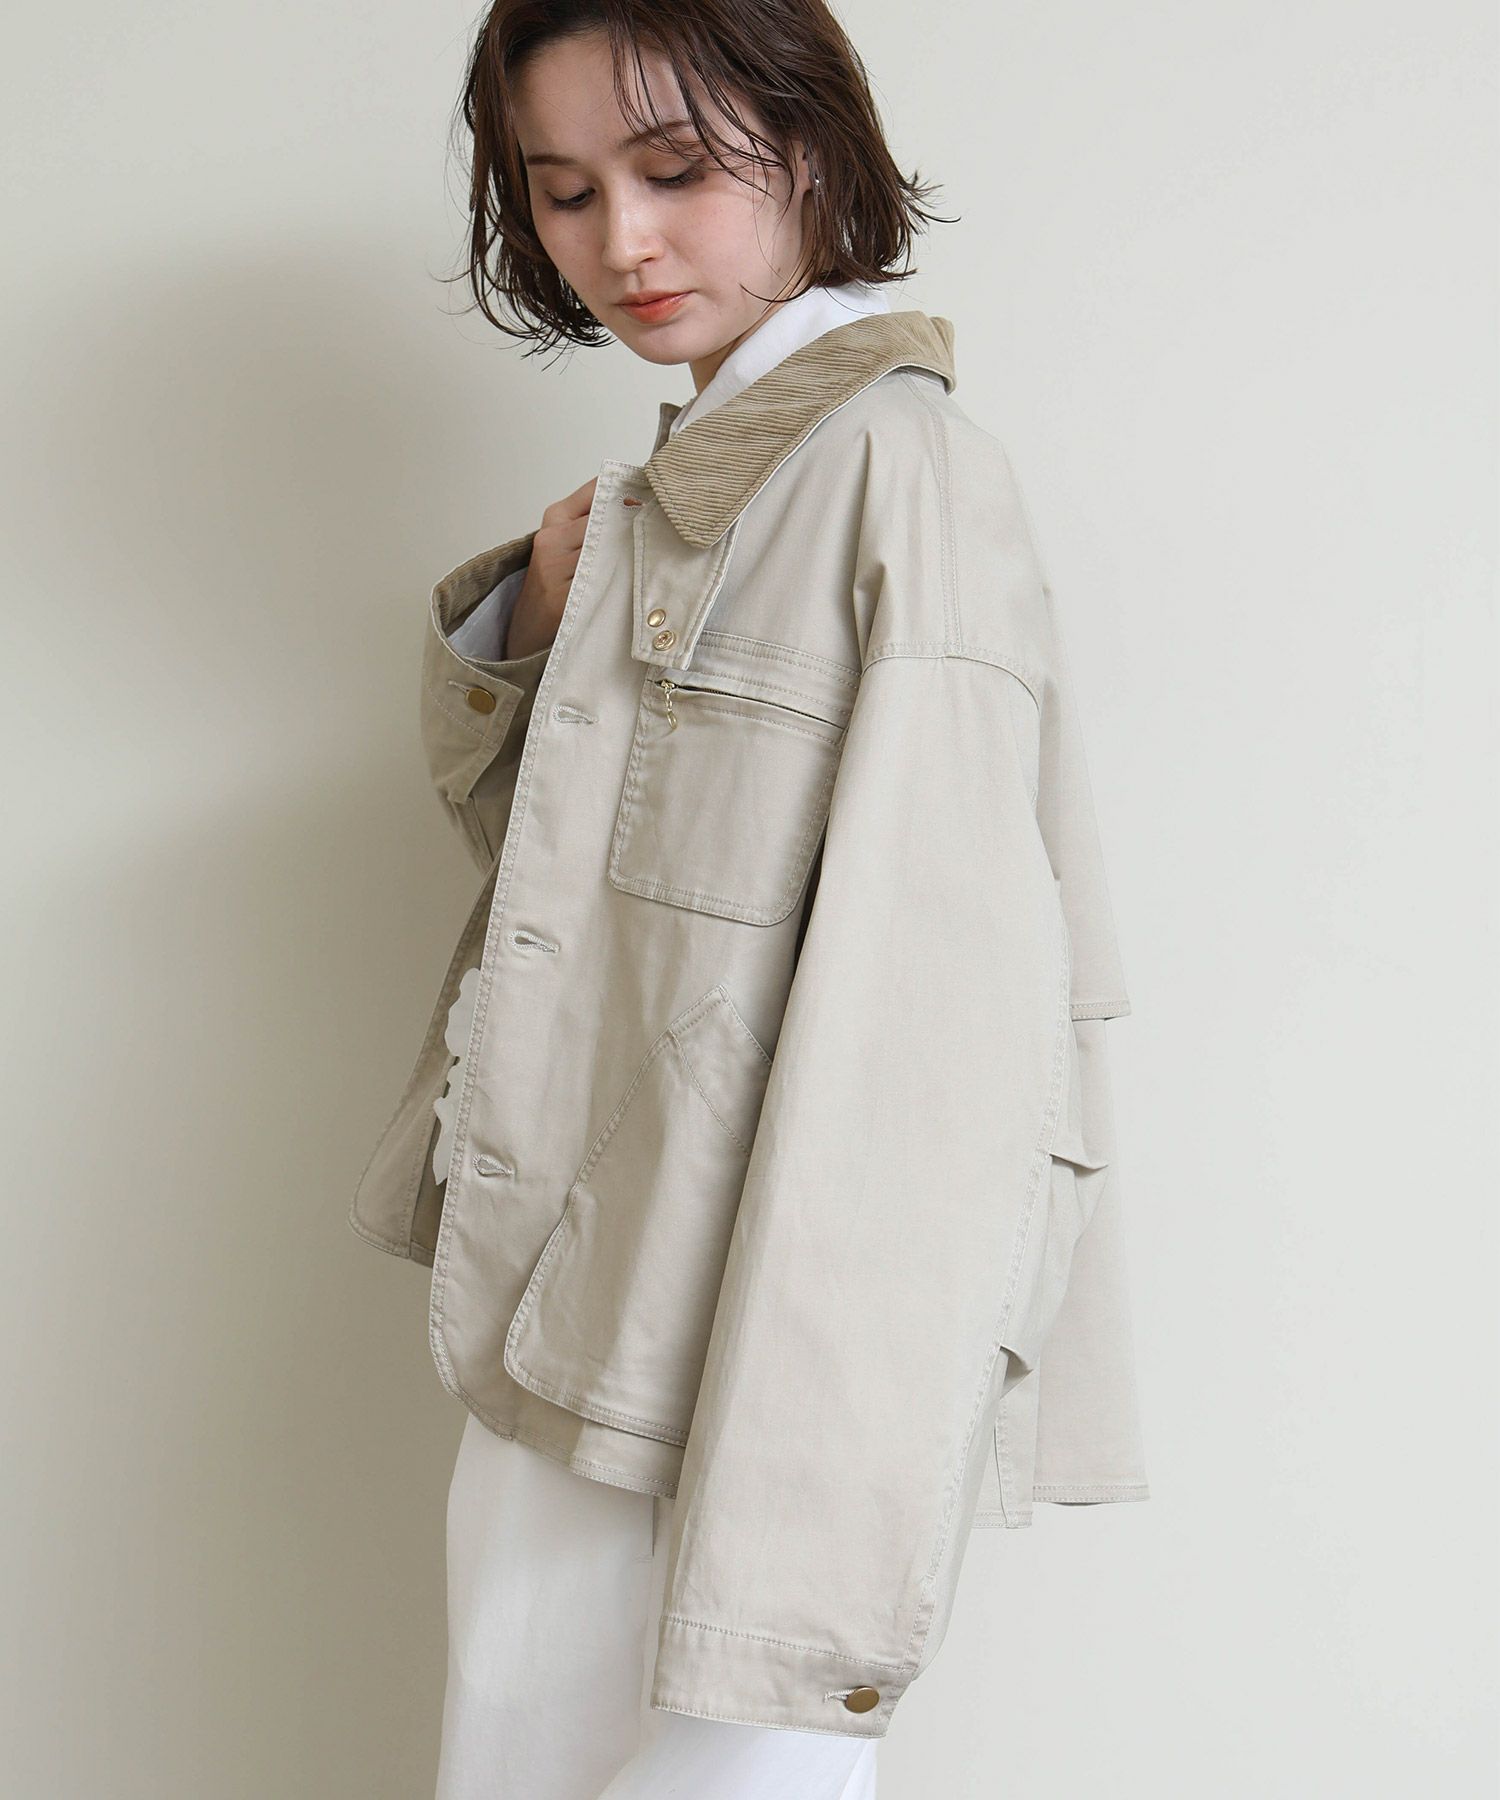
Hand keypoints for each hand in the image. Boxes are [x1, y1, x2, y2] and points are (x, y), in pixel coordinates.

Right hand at [504, 476, 641, 658]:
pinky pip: (601, 582)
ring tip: (653, 555)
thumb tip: (638, 500)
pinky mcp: (562, 597)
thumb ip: (594, 517)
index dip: (629, 493)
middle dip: (635, 523)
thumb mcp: (566, 538)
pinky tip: (634, 581)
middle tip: (664, 527)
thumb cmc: (554, 578)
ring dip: (632, 552)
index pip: (597, 490)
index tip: (654, 498)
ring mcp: (555, 568)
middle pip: (607, 519)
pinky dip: (621, 580)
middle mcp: (553, 538)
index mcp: (556, 516)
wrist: (527, 623)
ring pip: (608, 550)